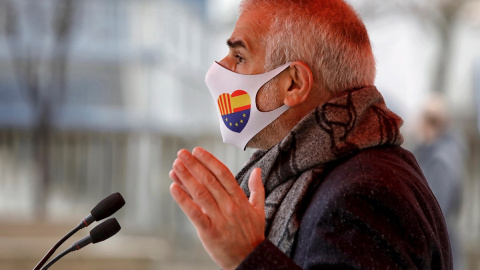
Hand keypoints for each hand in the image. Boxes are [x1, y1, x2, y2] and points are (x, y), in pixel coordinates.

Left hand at [169, 147, 264, 269]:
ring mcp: (219, 219)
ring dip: (186, 177)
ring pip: (201, 193)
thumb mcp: (259, 210)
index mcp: (240, 199)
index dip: (209, 161)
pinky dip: (183, 199)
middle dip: (194, 165)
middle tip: (181, 153)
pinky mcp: (209, 232)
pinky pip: (194, 213)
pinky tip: (174, 188)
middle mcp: (229, 206)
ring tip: (175, 165)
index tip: (197, 151)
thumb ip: (257, 188)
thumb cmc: (252, 234)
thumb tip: (257, 170)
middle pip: (210, 180)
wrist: (250, 259)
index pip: (223, 174)